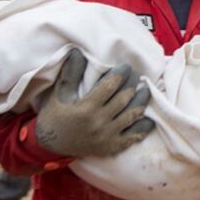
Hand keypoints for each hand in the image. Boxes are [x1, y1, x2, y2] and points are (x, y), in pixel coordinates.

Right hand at [34, 50, 154, 157]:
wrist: (50, 144)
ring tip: (145, 90)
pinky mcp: (111, 148)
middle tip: (137, 75)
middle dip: (133, 85)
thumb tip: (77, 52)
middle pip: (124, 99)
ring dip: (141, 101)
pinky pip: (133, 136)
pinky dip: (143, 127)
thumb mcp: (60, 93)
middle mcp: (99, 123)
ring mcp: (107, 137)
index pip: (110, 86)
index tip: (126, 67)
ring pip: (131, 116)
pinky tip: (149, 117)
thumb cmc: (55, 115)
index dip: (121, 74)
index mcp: (87, 108)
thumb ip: (71, 73)